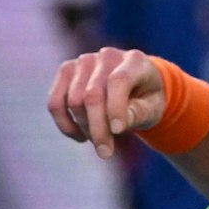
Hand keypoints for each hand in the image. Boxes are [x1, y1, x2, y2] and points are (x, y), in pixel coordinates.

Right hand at [47, 47, 164, 158]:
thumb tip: (116, 126)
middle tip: (105, 153)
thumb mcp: (152, 108)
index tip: (117, 132)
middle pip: (93, 95)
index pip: (118, 81)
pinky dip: (65, 124)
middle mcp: (107, 56)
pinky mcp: (66, 71)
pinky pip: (55, 102)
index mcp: (134, 61)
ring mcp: (84, 61)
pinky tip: (81, 137)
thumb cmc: (146, 99)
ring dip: (85, 128)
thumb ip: (138, 114)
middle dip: (98, 129)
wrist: (136, 86)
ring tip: (100, 141)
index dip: (115, 108)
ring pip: (73, 101)